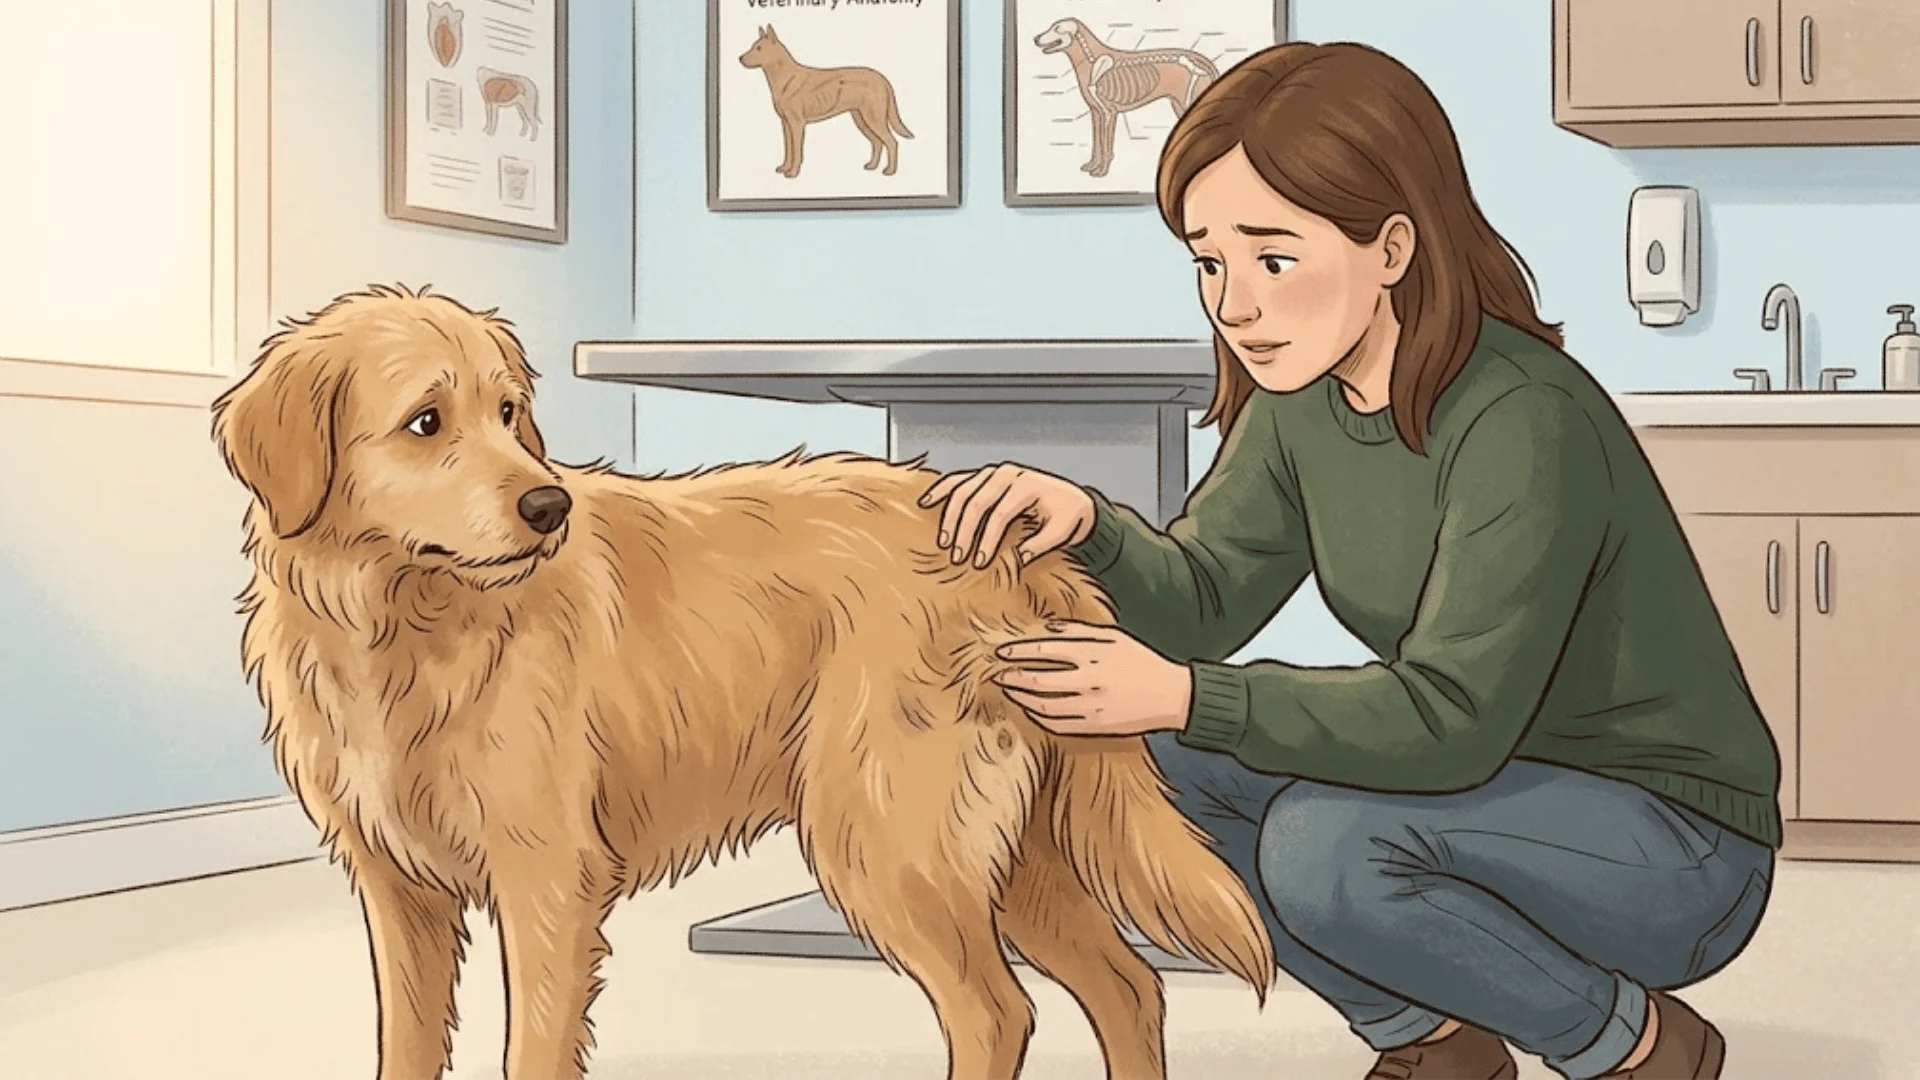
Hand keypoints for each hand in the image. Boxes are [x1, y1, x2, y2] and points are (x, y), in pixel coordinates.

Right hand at [918, 462, 1095, 567]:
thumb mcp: (1063, 531)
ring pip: (963, 490)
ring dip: (950, 516)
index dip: (987, 539)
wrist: (1072, 500)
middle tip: (957, 557)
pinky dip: (941, 490)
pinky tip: (926, 502)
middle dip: (964, 531)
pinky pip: (959, 480)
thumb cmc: (1067, 515)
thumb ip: (1042, 544)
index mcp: (1026, 485)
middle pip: (977, 501)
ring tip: (944, 541)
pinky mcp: (985, 476)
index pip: (1000, 514)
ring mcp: (994, 473)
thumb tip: (1020, 558)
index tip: (978, 562)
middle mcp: (1007, 474)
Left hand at [989, 621, 1192, 736]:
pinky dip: (1039, 717)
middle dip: (1012, 677)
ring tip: (1011, 692)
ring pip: (1044, 706)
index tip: (1001, 653)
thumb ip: (1080, 631)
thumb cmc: (1143, 661)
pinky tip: (1031, 709)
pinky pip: (1058, 725)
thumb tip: (1049, 628)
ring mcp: (1092, 706)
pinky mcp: (1096, 726)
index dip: (1018, 651)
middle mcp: (1090, 680)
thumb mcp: (1115, 637)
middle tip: (997, 674)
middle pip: (1038, 681)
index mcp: (1094, 653)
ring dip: (1022, 698)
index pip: (1045, 650)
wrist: (1172, 695)